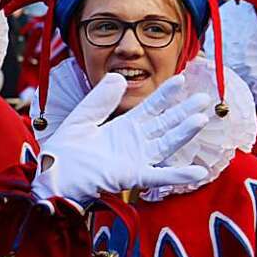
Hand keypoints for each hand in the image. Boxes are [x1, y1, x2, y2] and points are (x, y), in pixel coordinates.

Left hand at [33, 74, 209, 201]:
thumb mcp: (82, 118)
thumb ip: (100, 100)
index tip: (181, 79)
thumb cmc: (64, 153)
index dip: (166, 94)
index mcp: (124, 127)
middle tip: (205, 97)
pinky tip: (197, 171)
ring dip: (184, 133)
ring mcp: (136, 160)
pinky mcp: (131, 177)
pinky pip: (158, 176)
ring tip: (202, 119)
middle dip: (185, 111)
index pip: (151, 107)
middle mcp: (135, 143)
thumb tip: (118, 77)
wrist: (51, 178)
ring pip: (166, 144)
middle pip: (166, 124)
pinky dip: (178, 175)